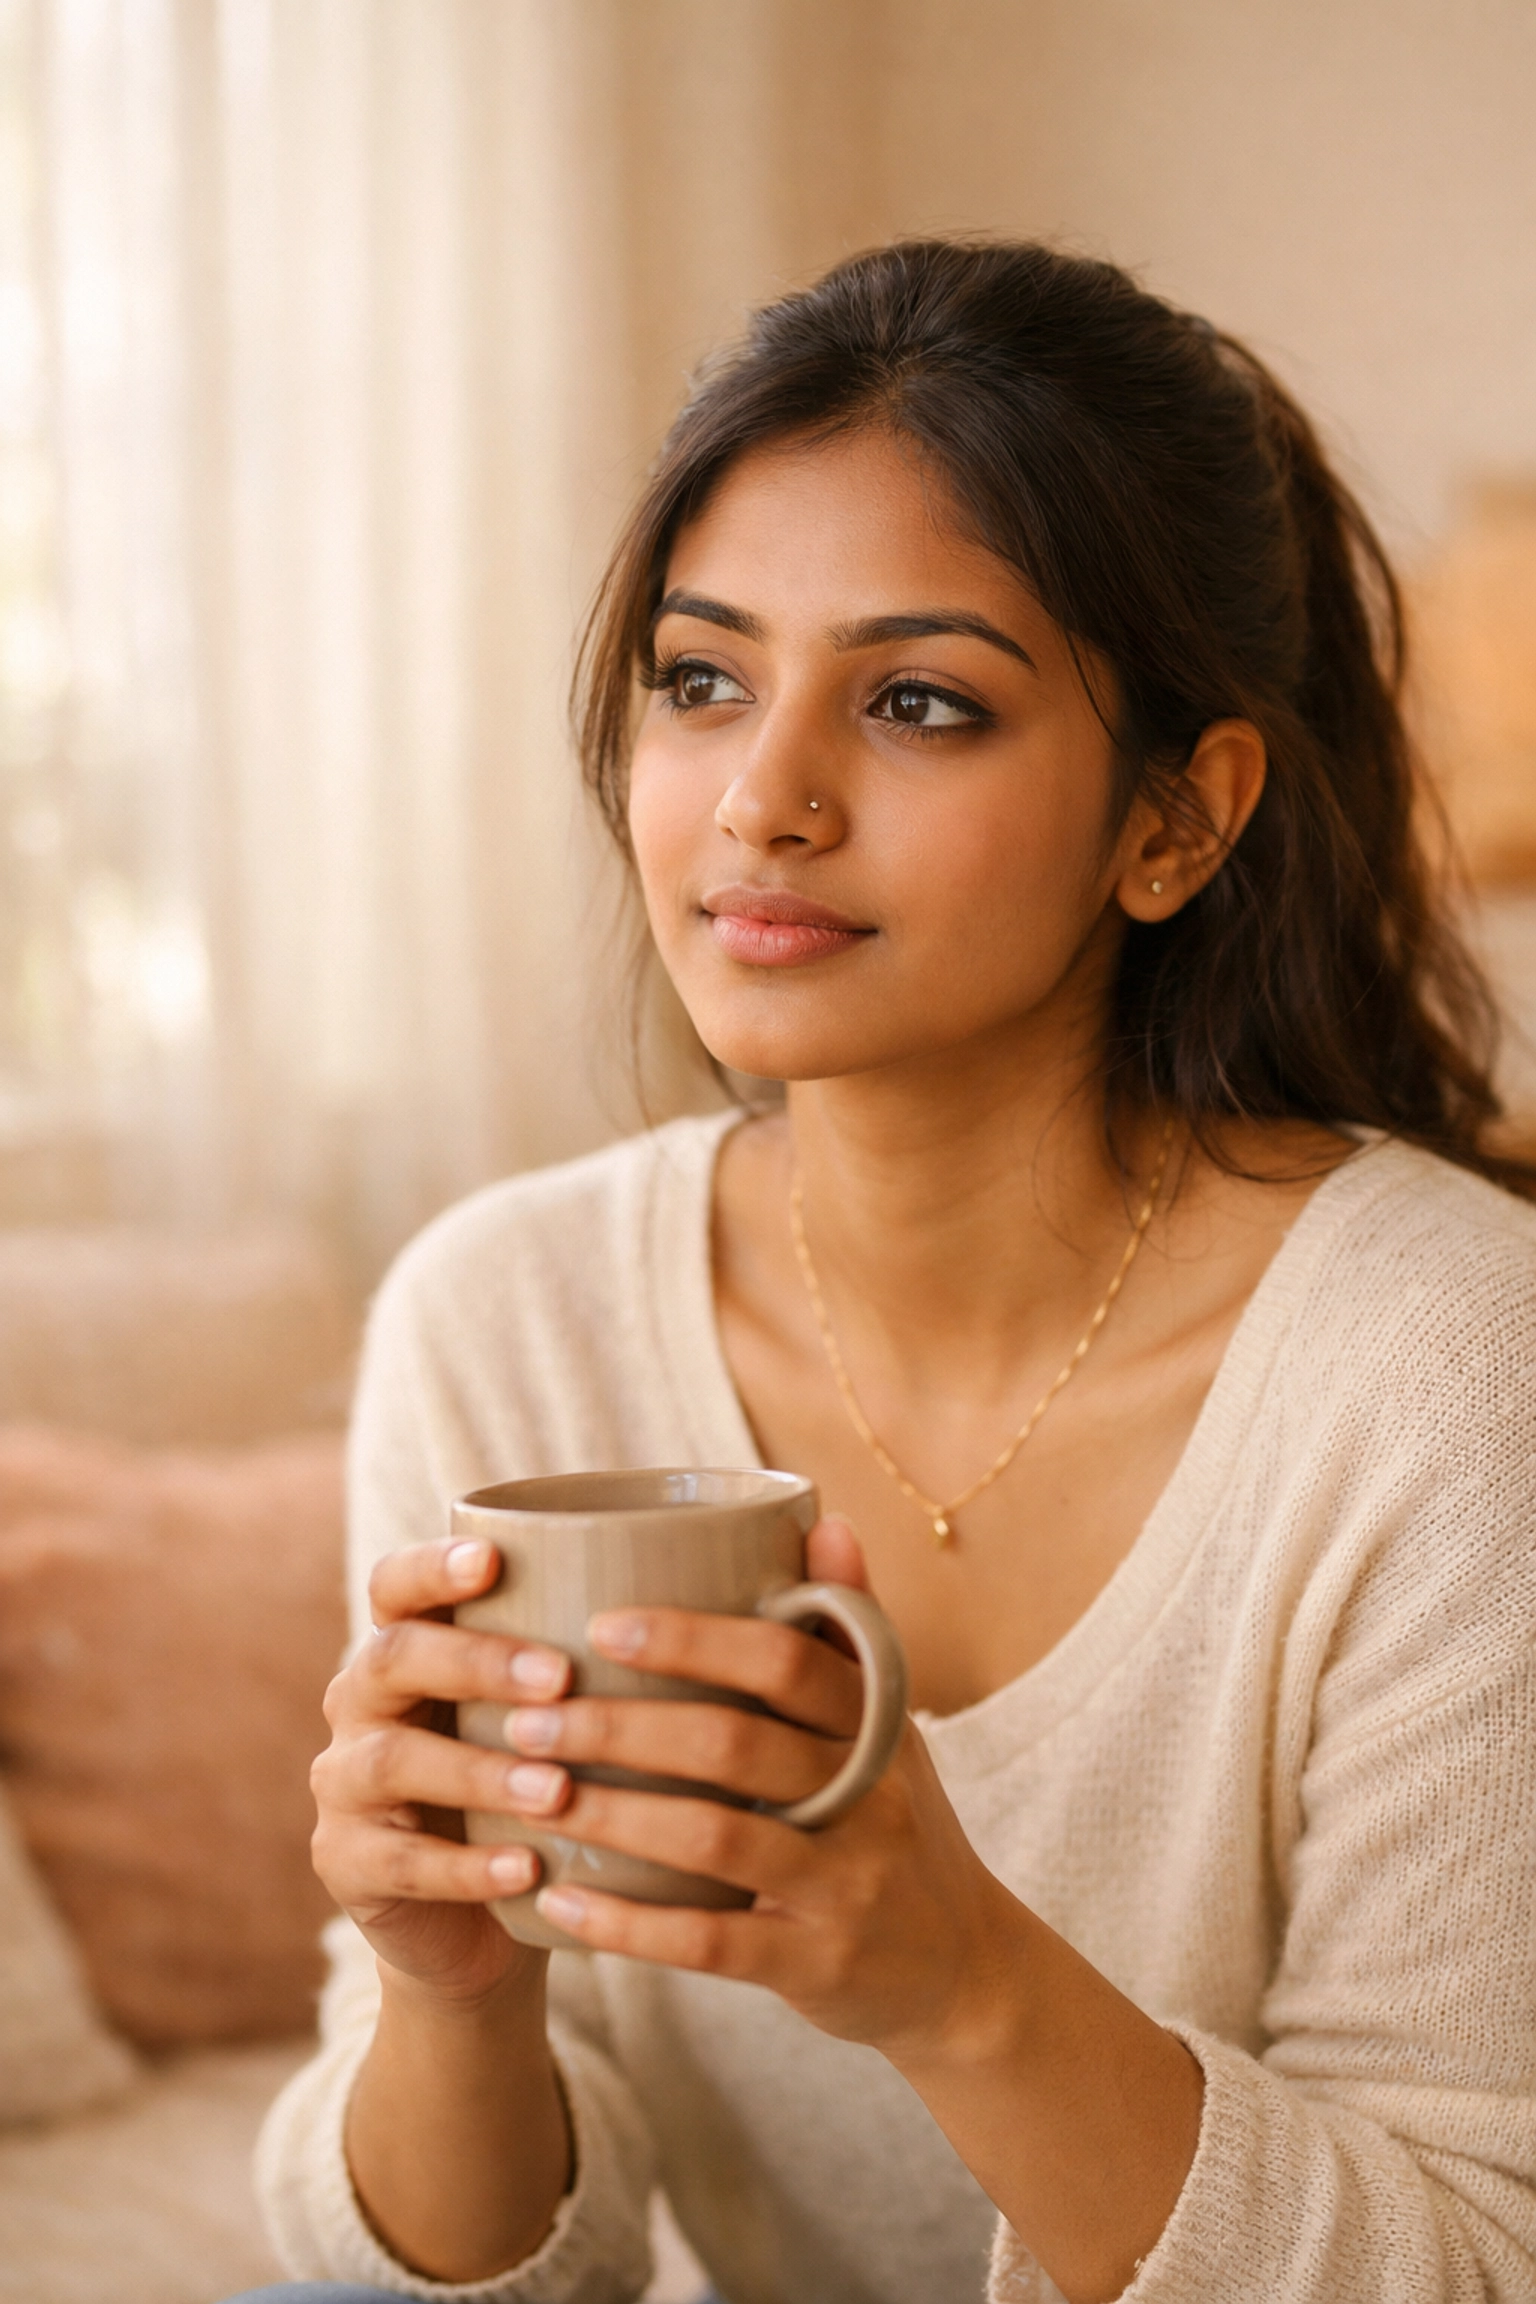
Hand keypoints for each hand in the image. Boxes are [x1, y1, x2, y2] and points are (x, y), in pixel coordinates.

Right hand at [310, 1536, 574, 2004]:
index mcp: (408, 1646)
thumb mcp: (558, 1716)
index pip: (396, 1586)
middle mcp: (362, 1702)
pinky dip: (469, 1868)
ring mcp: (344, 1785)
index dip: (433, 1567)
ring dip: (480, 1771)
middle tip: (561, 1678)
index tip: (494, 1559)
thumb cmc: (541, 1785)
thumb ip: (603, 1656)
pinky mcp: (347, 1865)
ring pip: (395, 1761)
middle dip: (478, 1662)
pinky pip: (401, 1862)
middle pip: (394, 1658)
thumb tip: (741, 1581)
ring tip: (557, 1788)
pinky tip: (530, 1868)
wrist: (480, 1921)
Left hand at [500, 1517, 1025, 2063]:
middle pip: (735, 1742)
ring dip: (612, 1814)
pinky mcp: (817, 1962)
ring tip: (532, 1797)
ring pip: (715, 1837)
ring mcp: (846, 1883)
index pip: (787, 1658)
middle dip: (620, 1725)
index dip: (692, 1638)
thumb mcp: (890, 1726)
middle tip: (529, 1718)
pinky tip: (563, 1900)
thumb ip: (847, 1630)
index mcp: (876, 1723)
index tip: (599, 1624)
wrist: (964, 1966)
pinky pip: (711, 1940)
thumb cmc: (894, 1820)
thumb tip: (822, 1517)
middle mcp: (868, 1796)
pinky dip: (630, 1923)